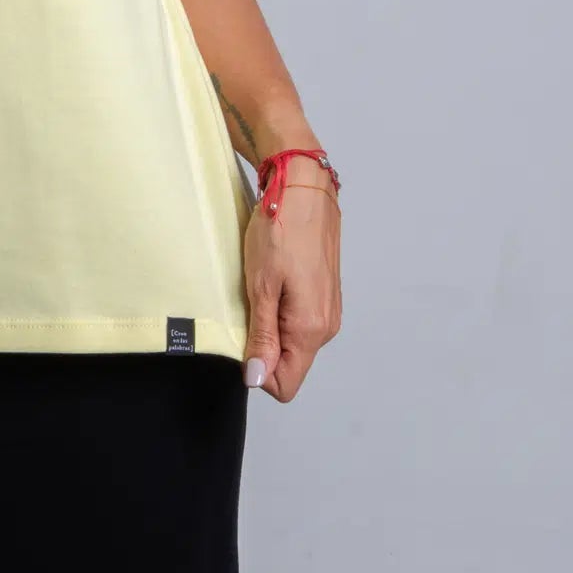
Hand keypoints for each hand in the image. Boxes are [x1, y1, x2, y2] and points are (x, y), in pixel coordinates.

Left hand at [241, 161, 341, 402]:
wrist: (303, 187)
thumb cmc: (281, 230)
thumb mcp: (262, 286)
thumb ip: (262, 337)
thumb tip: (257, 378)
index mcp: (312, 329)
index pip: (285, 384)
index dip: (259, 370)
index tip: (245, 336)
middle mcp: (327, 326)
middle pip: (289, 363)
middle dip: (263, 345)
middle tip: (251, 302)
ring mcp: (328, 310)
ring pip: (293, 340)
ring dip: (271, 322)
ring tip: (262, 285)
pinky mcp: (324, 294)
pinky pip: (300, 320)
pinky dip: (281, 307)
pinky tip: (274, 279)